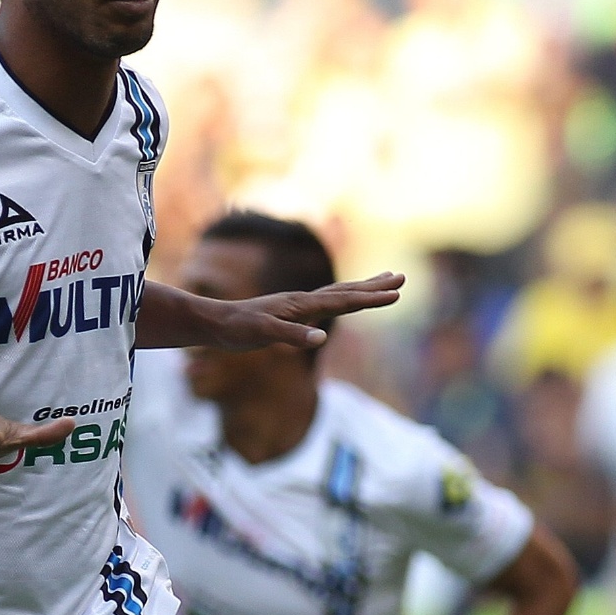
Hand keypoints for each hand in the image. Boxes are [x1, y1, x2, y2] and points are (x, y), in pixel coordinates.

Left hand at [208, 272, 404, 349]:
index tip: (396, 293)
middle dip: (374, 286)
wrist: (213, 322)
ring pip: (338, 293)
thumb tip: (322, 337)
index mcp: (301, 305)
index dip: (370, 298)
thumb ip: (291, 335)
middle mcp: (302, 300)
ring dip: (362, 288)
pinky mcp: (291, 312)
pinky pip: (326, 302)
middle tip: (402, 277)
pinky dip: (343, 298)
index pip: (343, 300)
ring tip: (383, 281)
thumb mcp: (262, 334)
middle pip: (346, 290)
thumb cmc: (236, 330)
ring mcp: (297, 304)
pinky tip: (345, 301)